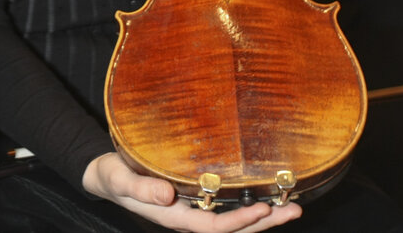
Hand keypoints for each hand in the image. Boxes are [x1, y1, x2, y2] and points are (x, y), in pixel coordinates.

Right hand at [82, 153, 300, 231]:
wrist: (106, 176)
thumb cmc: (113, 176)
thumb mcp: (121, 180)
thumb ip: (141, 189)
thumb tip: (167, 196)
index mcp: (175, 217)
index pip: (215, 227)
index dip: (240, 220)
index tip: (264, 208)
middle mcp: (190, 217)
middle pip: (234, 228)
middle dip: (265, 222)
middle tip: (295, 210)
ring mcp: (195, 210)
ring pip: (235, 220)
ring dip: (264, 217)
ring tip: (292, 206)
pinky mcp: (196, 200)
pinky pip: (228, 208)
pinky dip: (249, 205)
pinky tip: (266, 197)